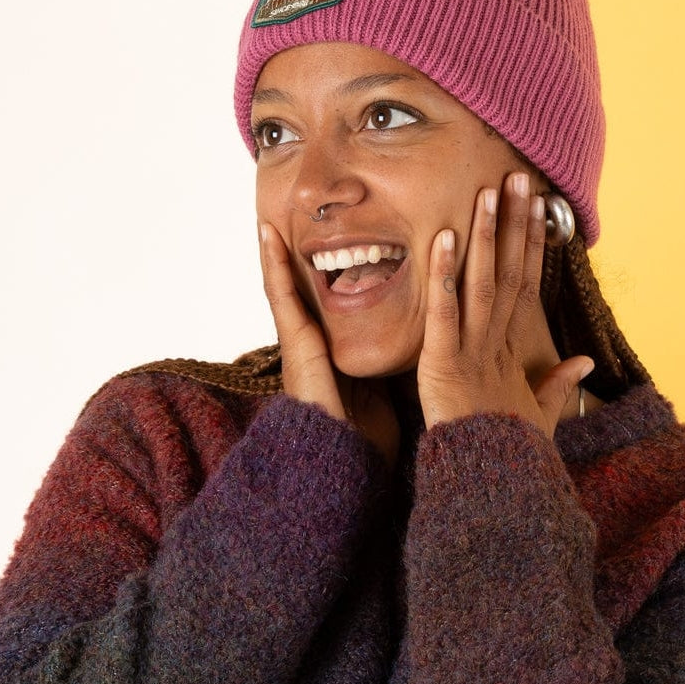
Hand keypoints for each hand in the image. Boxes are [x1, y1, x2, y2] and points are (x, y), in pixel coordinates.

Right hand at [258, 221, 399, 466]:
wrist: (348, 466)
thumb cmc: (367, 438)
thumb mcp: (383, 389)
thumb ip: (388, 364)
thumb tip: (415, 344)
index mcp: (332, 355)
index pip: (326, 304)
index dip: (325, 274)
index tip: (330, 241)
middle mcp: (311, 346)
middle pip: (301, 291)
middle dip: (295, 257)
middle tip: (293, 218)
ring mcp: (298, 345)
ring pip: (285, 287)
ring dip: (276, 251)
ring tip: (271, 216)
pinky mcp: (294, 346)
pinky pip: (280, 296)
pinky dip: (273, 265)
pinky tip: (268, 236)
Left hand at [416, 172, 593, 436]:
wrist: (491, 483)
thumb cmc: (507, 451)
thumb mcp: (538, 415)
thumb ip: (558, 386)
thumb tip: (583, 364)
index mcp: (512, 351)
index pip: (525, 285)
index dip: (530, 244)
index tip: (536, 206)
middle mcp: (496, 343)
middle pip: (510, 272)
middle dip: (515, 224)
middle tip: (520, 177)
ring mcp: (472, 350)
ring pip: (482, 283)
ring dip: (486, 236)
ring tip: (490, 192)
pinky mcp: (444, 362)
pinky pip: (444, 313)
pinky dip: (444, 276)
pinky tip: (443, 240)